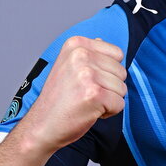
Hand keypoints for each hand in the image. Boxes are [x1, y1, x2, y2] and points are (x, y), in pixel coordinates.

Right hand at [22, 35, 126, 152]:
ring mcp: (87, 74)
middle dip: (110, 87)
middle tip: (86, 94)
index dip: (108, 72)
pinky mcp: (95, 94)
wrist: (42, 125)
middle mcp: (81, 55)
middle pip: (122, 71)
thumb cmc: (58, 100)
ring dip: (109, 100)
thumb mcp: (68, 66)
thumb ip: (88, 54)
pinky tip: (90, 111)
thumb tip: (102, 41)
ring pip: (122, 88)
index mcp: (76, 44)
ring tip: (87, 102)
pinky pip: (120, 104)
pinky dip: (109, 112)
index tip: (88, 81)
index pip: (117, 54)